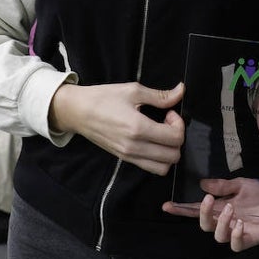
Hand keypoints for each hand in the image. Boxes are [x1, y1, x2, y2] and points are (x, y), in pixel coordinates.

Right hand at [50, 81, 185, 174]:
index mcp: (138, 128)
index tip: (169, 112)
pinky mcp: (124, 159)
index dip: (179, 124)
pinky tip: (152, 141)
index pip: (175, 138)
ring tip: (160, 134)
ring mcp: (129, 155)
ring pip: (163, 167)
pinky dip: (158, 158)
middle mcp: (135, 146)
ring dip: (169, 152)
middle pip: (173, 156)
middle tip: (167, 123)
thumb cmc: (103, 98)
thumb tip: (180, 91)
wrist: (77, 111)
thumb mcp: (133, 90)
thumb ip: (160, 95)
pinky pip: (149, 167)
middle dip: (177, 139)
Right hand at [162, 177, 258, 251]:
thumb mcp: (239, 184)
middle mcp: (224, 222)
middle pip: (205, 225)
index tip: (167, 206)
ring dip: (221, 223)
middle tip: (209, 200)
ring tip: (230, 209)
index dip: (181, 210)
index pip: (196, 210)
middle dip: (203, 214)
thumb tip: (201, 185)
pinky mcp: (249, 239)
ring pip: (218, 236)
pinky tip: (239, 224)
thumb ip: (222, 186)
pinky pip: (237, 244)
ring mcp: (236, 232)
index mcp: (218, 208)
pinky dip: (235, 235)